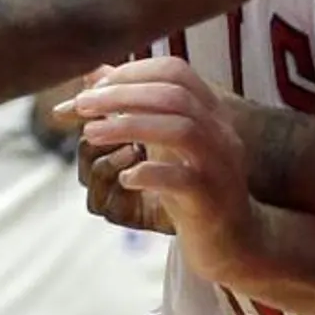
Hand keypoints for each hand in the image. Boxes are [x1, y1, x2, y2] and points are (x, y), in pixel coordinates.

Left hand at [66, 57, 268, 285]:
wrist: (233, 243)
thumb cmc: (192, 188)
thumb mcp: (164, 143)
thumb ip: (135, 110)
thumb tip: (94, 77)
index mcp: (211, 113)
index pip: (176, 71)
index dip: (133, 71)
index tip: (96, 86)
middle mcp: (221, 133)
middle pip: (173, 95)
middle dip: (122, 95)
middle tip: (82, 105)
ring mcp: (219, 166)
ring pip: (180, 130)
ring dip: (128, 126)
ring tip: (91, 133)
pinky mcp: (210, 200)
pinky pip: (181, 179)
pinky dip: (148, 173)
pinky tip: (126, 178)